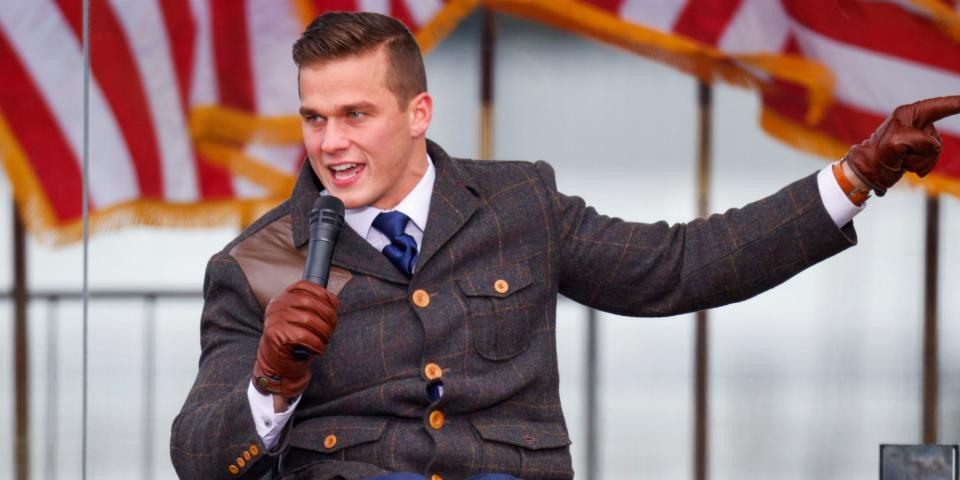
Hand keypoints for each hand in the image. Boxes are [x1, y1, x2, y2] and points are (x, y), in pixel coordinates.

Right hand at [252, 280, 337, 396]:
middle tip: (332, 328)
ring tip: (325, 340)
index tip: (333, 305)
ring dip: (324, 331)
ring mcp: (274, 319)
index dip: (322, 293)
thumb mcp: (304, 320)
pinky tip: (318, 348)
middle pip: (309, 302)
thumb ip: (316, 308)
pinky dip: (316, 343)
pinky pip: (303, 336)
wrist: (278, 365)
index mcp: (283, 298)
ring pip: (308, 320)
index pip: (304, 286)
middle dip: (327, 315)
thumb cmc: (295, 342)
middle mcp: (277, 305)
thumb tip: (333, 301)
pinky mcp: (275, 334)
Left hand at [845, 95, 959, 195]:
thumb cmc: (878, 153)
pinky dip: (921, 167)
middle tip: (902, 154)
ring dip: (919, 161)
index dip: (956, 104)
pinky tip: (907, 167)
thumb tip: (934, 148)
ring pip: (935, 152)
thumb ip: (921, 141)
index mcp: (910, 114)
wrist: (870, 172)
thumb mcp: (898, 142)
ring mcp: (918, 138)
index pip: (939, 106)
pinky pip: (931, 160)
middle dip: (921, 152)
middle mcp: (916, 124)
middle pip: (936, 139)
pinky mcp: (919, 152)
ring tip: (903, 161)